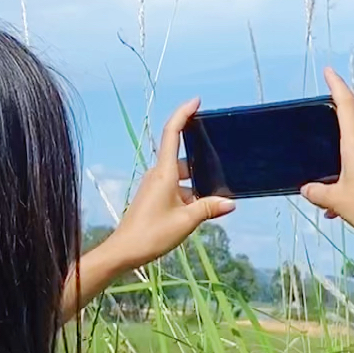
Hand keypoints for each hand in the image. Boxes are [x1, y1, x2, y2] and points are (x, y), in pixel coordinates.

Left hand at [109, 98, 234, 272]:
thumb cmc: (152, 234)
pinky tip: (202, 209)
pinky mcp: (154, 198)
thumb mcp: (186, 221)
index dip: (183, 113)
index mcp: (164, 172)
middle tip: (223, 166)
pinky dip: (190, 194)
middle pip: (183, 158)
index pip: (172, 133)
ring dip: (197, 184)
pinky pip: (176, 189)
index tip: (196, 101)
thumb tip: (230, 203)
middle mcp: (158, 175)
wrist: (123, 251)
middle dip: (202, 162)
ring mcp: (155, 186)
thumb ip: (209, 208)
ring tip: (217, 197)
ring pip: (181, 177)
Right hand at [300, 67, 353, 244]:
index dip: (336, 86)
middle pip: (348, 137)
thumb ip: (317, 192)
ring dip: (341, 176)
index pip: (346, 105)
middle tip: (319, 166)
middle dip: (331, 151)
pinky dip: (352, 186)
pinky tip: (341, 210)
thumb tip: (307, 189)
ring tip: (330, 202)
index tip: (329, 71)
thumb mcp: (335, 200)